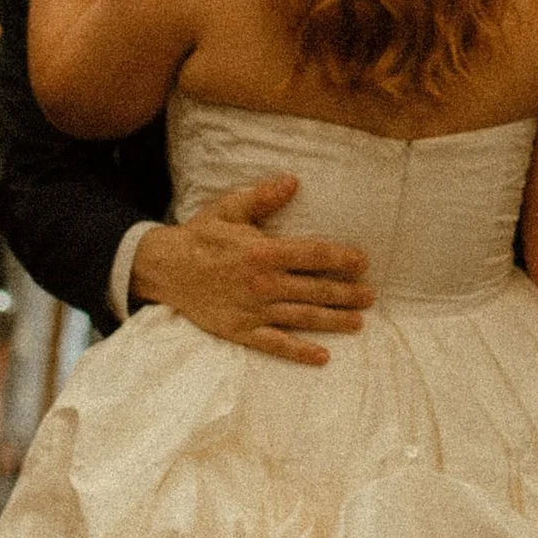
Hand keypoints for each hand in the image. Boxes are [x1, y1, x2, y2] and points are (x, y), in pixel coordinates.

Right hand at [131, 176, 373, 365]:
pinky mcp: (241, 331)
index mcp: (263, 252)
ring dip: (333, 320)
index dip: (341, 259)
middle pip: (315, 290)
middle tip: (371, 296)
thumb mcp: (229, 209)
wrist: (166, 269)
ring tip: (358, 322)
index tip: (363, 262)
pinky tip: (322, 357)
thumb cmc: (202, 236)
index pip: (313, 256)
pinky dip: (299, 352)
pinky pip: (275, 345)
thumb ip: (262, 197)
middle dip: (347, 293)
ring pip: (302, 318)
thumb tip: (293, 180)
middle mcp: (263, 284)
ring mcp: (253, 311)